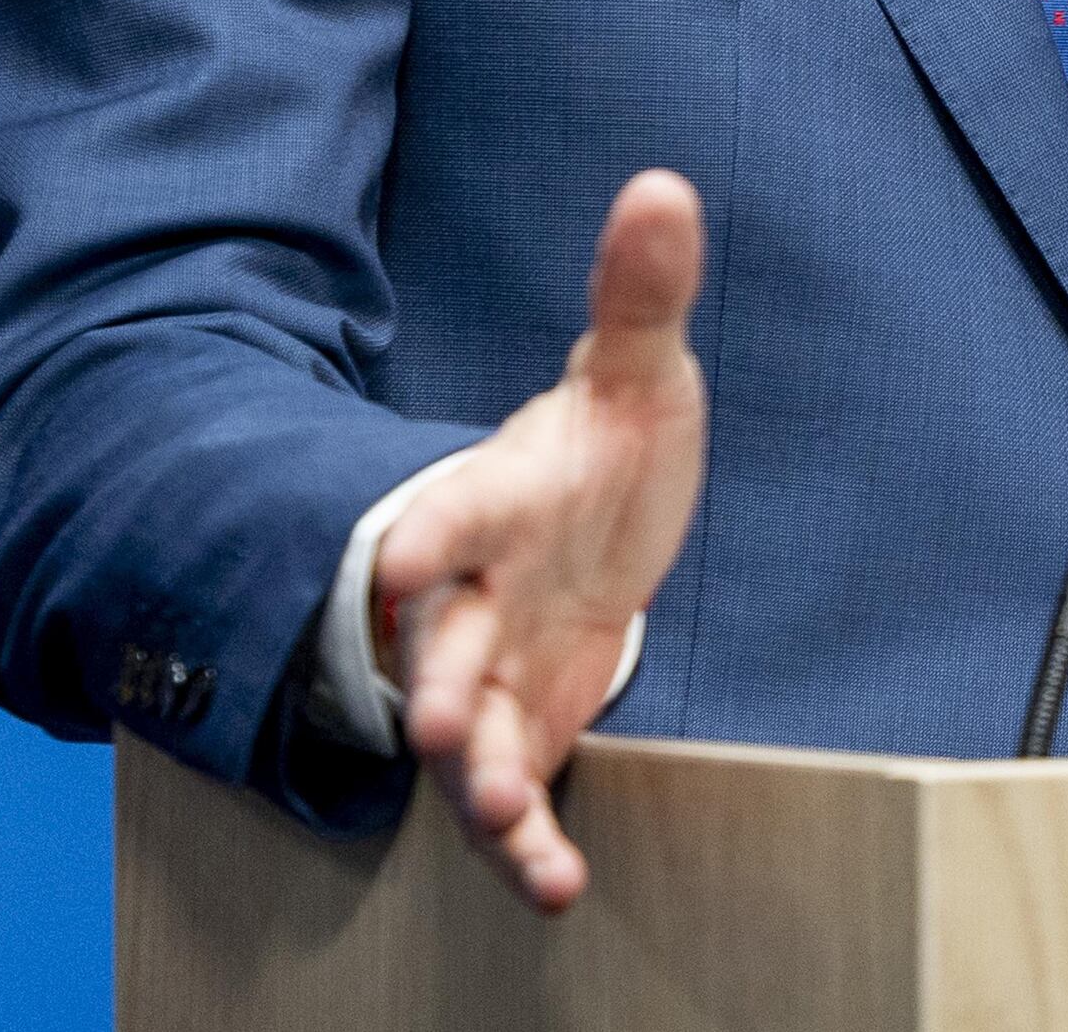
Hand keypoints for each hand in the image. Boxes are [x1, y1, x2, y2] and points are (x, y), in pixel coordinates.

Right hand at [376, 170, 708, 911]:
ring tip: (497, 812)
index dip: (430, 532)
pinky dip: (528, 845)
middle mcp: (479, 594)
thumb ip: (642, 292)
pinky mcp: (527, 727)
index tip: (404, 562)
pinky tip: (556, 882)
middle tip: (432, 724)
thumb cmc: (605, 447)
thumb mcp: (637, 372)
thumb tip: (663, 185)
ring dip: (476, 775)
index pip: (454, 508)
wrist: (593, 529)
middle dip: (433, 681)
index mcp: (497, 499)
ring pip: (466, 731)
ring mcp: (495, 668)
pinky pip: (516, 796)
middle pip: (442, 642)